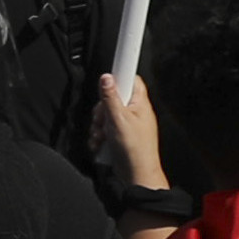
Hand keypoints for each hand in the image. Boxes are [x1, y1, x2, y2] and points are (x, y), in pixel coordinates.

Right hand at [101, 70, 169, 194]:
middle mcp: (134, 112)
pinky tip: (101, 143)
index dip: (120, 74)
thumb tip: (107, 78)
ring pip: (105, 114)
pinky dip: (99, 136)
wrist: (136, 176)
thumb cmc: (135, 150)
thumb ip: (110, 98)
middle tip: (102, 118)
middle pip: (112, 97)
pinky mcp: (119, 136)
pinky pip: (104, 128)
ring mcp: (127, 124)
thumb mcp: (119, 120)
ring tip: (102, 135)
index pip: (131, 78)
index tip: (114, 62)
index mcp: (140, 103)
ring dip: (98, 125)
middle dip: (101, 108)